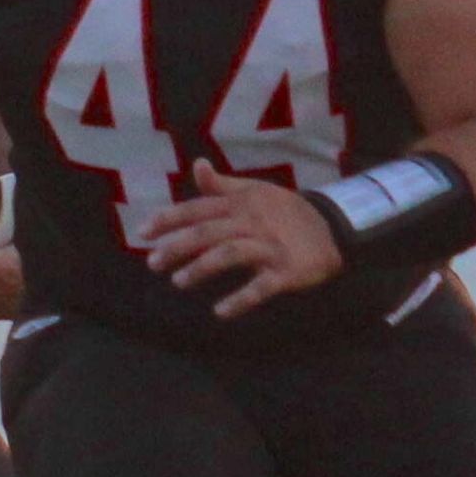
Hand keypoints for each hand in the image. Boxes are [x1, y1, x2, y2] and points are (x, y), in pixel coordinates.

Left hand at [146, 159, 340, 318]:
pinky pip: (262, 286)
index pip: (198, 209)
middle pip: (208, 232)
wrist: (333, 226)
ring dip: (201, 269)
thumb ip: (221, 185)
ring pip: (230, 255)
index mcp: (241, 203)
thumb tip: (197, 164)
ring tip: (178, 282)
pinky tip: (220, 311)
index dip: (169, 219)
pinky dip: (241, 299)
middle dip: (177, 247)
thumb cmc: (284, 211)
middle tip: (153, 262)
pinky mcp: (287, 271)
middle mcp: (252, 223)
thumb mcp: (255, 191)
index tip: (142, 232)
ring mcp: (270, 247)